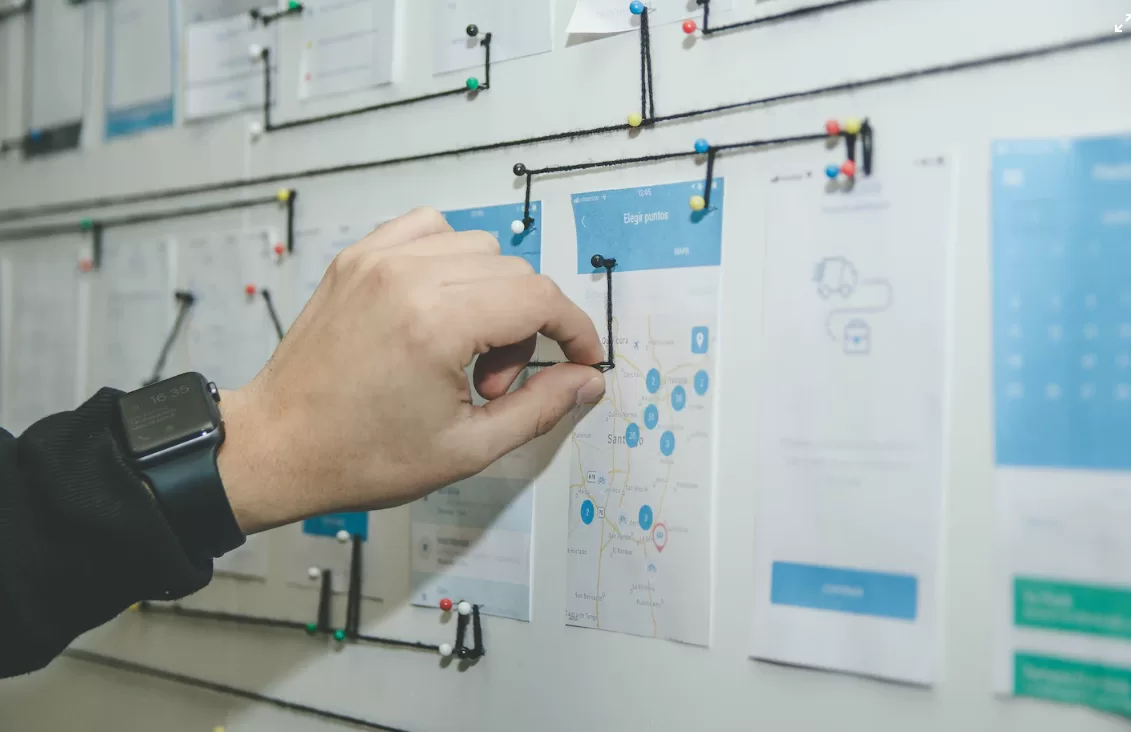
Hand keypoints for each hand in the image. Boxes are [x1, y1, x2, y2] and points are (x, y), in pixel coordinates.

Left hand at [217, 207, 605, 533]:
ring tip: (462, 352)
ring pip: (479, 247)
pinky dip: (450, 260)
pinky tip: (439, 307)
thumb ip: (539, 408)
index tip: (582, 358)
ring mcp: (377, 259)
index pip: (540, 298)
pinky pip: (429, 229)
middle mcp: (407, 276)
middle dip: (527, 328)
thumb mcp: (466, 449)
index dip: (575, 330)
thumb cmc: (360, 456)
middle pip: (515, 274)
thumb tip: (586, 379)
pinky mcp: (356, 257)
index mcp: (436, 323)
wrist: (277, 446)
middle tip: (493, 384)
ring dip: (491, 294)